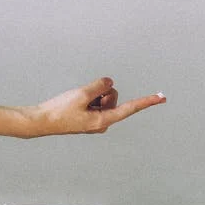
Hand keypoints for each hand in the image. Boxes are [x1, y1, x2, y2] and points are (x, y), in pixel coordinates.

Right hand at [31, 77, 164, 136]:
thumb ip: (99, 86)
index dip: (146, 102)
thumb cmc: (59, 111)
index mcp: (103, 121)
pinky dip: (87, 96)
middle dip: (101, 91)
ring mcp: (97, 119)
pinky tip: (75, 103)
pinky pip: (96, 99)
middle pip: (113, 96)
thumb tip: (110, 82)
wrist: (42, 121)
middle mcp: (103, 122)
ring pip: (104, 96)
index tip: (162, 97)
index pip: (129, 108)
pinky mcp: (91, 115)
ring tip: (76, 102)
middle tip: (82, 98)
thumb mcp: (81, 95)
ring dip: (92, 94)